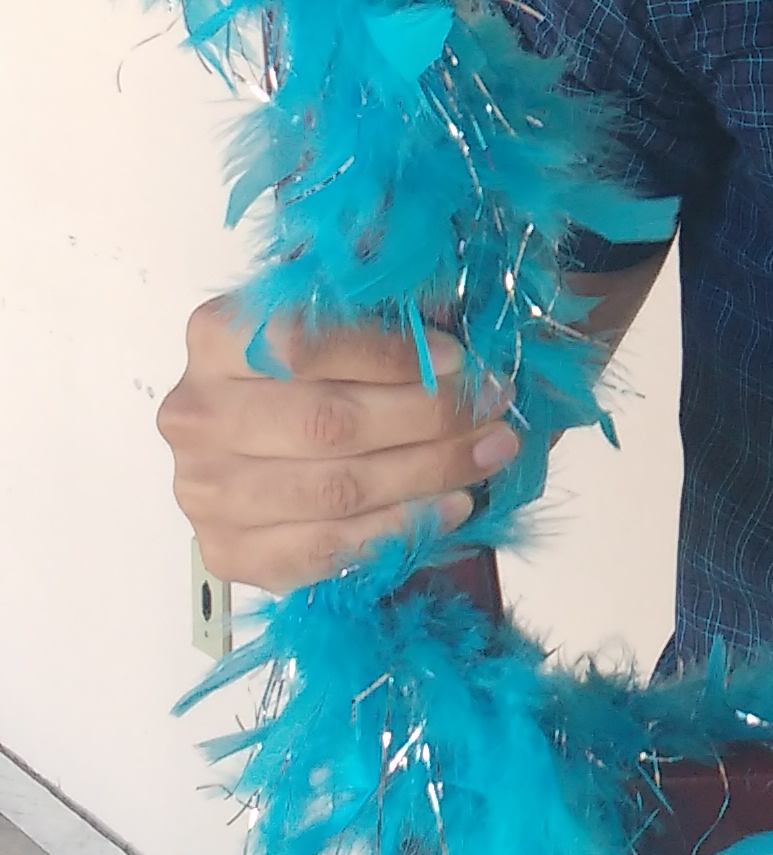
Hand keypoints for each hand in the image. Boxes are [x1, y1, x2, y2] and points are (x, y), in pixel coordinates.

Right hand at [159, 293, 519, 592]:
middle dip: (428, 418)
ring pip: (333, 491)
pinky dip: (397, 532)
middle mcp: (196, 414)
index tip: (462, 360)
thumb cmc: (303, 372)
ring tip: (489, 453)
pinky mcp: (228, 552)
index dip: (391, 355)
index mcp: (215, 337)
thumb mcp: (328, 314)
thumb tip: (449, 302)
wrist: (247, 447)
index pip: (303, 345)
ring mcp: (204, 491)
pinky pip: (324, 551)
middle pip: (325, 423)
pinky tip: (448, 507)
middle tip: (494, 408)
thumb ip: (374, 304)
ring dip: (427, 474)